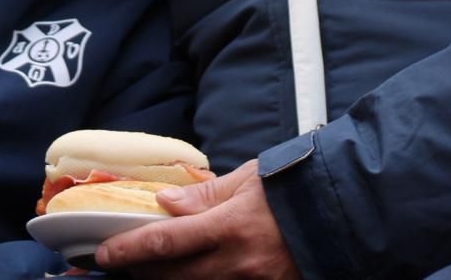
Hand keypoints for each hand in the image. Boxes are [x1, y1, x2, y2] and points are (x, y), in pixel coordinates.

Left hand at [95, 159, 300, 279]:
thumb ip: (205, 195)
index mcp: (231, 226)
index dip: (129, 250)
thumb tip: (165, 203)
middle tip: (123, 264)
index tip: (104, 253)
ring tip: (152, 271)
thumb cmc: (294, 189)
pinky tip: (190, 276)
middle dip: (141, 272)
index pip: (167, 242)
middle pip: (173, 277)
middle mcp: (239, 262)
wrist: (346, 214)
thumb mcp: (248, 180)